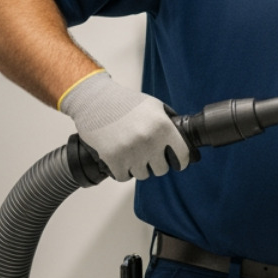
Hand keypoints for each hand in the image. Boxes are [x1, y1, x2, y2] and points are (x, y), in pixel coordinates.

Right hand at [59, 72, 191, 181]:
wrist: (95, 101)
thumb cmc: (125, 102)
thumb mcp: (155, 106)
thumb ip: (169, 123)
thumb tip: (183, 140)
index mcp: (163, 127)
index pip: (182, 156)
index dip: (180, 160)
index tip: (176, 161)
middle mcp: (149, 141)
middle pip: (161, 169)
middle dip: (156, 163)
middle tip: (148, 154)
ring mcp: (131, 151)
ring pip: (143, 174)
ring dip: (138, 167)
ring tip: (132, 153)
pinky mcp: (112, 158)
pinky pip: (123, 177)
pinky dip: (122, 171)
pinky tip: (121, 158)